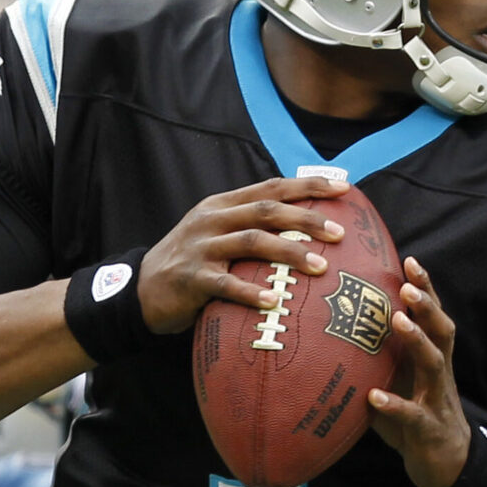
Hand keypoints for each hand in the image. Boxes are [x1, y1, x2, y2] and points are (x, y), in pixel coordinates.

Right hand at [138, 175, 350, 333]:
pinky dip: (250, 292)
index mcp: (223, 205)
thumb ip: (253, 226)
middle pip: (266, 211)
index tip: (344, 188)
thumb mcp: (219, 233)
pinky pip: (225, 284)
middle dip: (306, 219)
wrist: (141, 290)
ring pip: (251, 241)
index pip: (271, 187)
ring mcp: (201, 248)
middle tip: (339, 233)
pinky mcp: (191, 279)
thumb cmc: (194, 263)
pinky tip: (274, 300)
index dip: (308, 186)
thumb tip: (309, 228)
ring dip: (288, 252)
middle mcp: (213, 220)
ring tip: (320, 266)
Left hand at [367, 257, 469, 486]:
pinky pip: (413, 415)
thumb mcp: (396, 382)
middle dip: (427, 305)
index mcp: (432, 358)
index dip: (425, 288)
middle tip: (407, 285)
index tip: (409, 260)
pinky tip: (374, 397)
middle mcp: (438, 373)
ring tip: (397, 321)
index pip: (432, 316)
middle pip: (441, 331)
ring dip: (417, 340)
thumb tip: (326, 333)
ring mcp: (436, 399)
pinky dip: (394, 405)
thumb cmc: (415, 415)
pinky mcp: (429, 428)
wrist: (446, 462)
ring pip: (434, 363)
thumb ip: (374, 359)